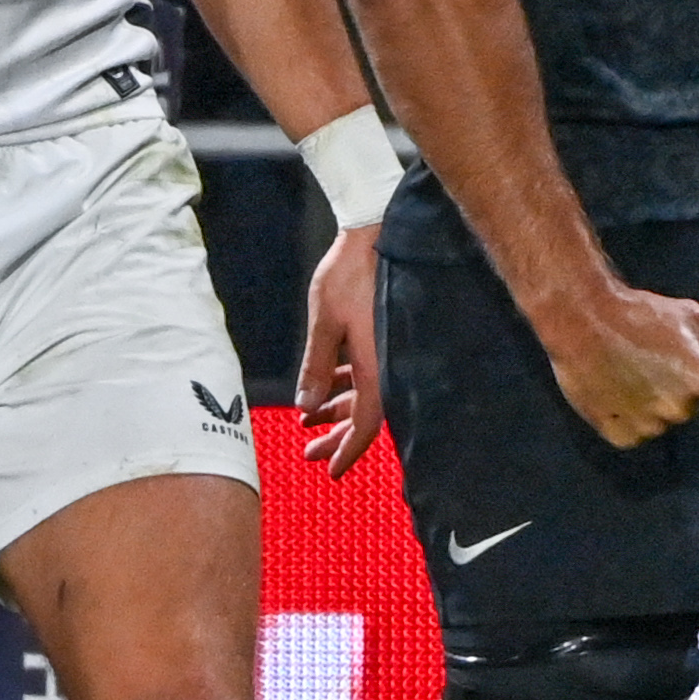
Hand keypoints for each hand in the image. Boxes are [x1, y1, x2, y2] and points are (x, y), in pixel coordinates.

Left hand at [297, 225, 384, 478]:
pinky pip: (368, 371)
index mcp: (381, 366)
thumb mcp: (324, 322)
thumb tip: (306, 407)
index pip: (368, 422)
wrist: (379, 228)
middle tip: (307, 454)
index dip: (348, 450)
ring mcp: (391, 348)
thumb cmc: (351, 272)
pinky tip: (321, 391)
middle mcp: (392, 362)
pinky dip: (345, 383)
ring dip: (337, 410)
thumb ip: (316, 367)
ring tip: (306, 425)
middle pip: (367, 414)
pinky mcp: (386, 334)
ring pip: (366, 393)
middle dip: (336, 436)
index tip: (331, 471)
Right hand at [537, 282, 698, 449]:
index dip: (688, 374)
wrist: (582, 322)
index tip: (670, 364)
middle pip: (684, 408)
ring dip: (645, 407)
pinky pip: (631, 435)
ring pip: (656, 423)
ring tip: (625, 377)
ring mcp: (650, 425)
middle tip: (646, 367)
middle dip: (670, 391)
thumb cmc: (636, 314)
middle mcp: (681, 408)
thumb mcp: (691, 315)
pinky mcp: (621, 435)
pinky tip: (612, 393)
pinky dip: (622, 421)